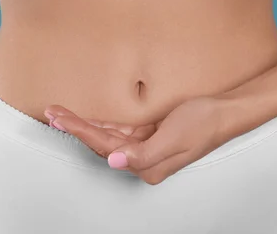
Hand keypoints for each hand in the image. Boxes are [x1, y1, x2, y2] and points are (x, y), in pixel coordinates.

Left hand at [44, 96, 262, 184]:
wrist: (224, 111)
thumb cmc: (203, 124)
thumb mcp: (173, 139)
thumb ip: (142, 154)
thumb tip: (114, 162)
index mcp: (148, 166)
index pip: (106, 148)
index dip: (81, 131)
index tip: (60, 119)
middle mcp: (143, 159)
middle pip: (101, 143)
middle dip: (75, 127)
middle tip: (52, 113)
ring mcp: (145, 146)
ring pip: (107, 136)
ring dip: (84, 124)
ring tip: (60, 114)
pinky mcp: (149, 134)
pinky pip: (119, 129)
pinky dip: (101, 122)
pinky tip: (85, 118)